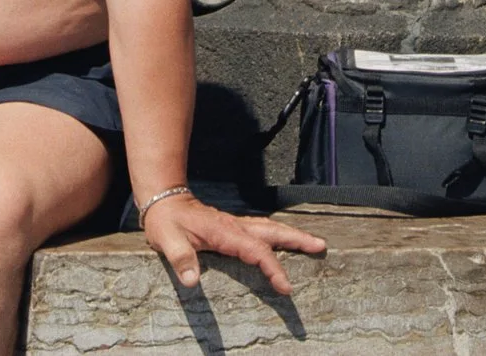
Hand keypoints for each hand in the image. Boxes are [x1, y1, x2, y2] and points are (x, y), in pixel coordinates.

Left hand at [141, 193, 325, 297]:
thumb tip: (192, 280)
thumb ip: (181, 258)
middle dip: (297, 239)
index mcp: (224, 232)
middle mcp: (234, 226)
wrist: (165, 200)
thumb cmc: (167, 222)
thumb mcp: (168, 240)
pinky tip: (284, 242)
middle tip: (320, 245)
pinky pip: (261, 231)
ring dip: (292, 235)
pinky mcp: (232, 227)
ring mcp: (235, 225)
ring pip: (270, 229)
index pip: (255, 251)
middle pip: (272, 231)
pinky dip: (278, 235)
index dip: (272, 268)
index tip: (286, 286)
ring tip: (313, 242)